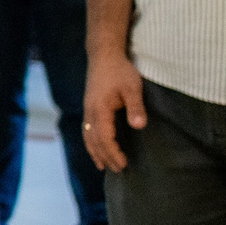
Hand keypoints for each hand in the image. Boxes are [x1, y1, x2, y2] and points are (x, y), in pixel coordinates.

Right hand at [82, 52, 145, 172]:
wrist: (103, 54)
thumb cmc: (120, 70)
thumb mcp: (132, 87)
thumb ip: (135, 107)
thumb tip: (139, 127)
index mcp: (100, 109)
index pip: (104, 138)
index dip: (113, 153)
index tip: (124, 164)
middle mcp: (90, 112)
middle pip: (94, 141)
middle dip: (105, 157)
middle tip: (119, 170)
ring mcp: (87, 110)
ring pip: (87, 136)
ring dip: (95, 152)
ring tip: (103, 166)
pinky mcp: (89, 107)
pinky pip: (86, 130)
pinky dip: (90, 143)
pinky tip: (95, 148)